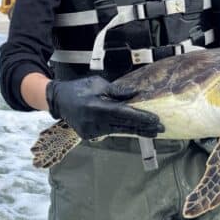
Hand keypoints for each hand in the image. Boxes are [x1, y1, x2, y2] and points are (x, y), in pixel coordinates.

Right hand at [45, 76, 163, 139]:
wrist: (59, 100)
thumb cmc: (80, 88)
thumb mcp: (98, 84)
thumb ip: (117, 91)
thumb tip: (135, 93)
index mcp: (96, 107)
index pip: (123, 114)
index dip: (140, 117)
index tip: (155, 119)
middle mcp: (94, 122)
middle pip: (124, 126)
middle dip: (143, 127)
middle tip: (161, 128)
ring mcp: (91, 131)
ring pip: (118, 131)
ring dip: (135, 130)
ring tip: (152, 130)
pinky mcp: (89, 136)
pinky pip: (109, 132)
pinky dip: (120, 129)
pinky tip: (133, 128)